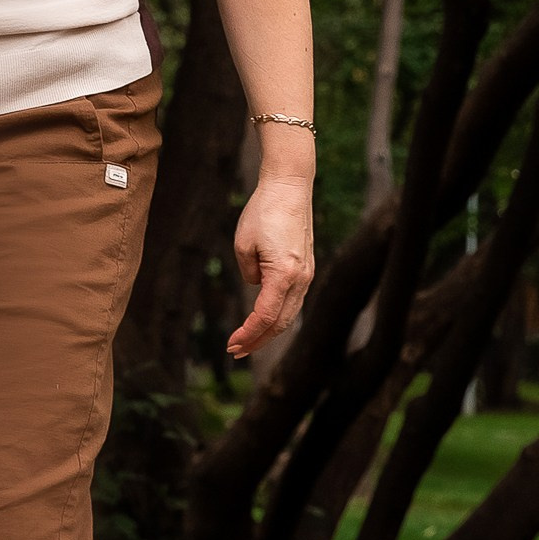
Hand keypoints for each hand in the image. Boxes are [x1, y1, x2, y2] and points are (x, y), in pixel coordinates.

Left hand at [227, 171, 315, 358]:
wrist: (290, 187)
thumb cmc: (263, 212)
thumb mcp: (243, 245)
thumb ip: (249, 273)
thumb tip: (256, 286)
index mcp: (284, 275)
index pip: (265, 317)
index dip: (248, 334)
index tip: (231, 345)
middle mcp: (301, 278)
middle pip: (280, 322)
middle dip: (258, 340)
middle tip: (236, 352)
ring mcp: (307, 273)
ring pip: (289, 314)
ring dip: (269, 331)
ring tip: (248, 342)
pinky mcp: (307, 267)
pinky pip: (293, 300)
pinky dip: (278, 315)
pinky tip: (264, 321)